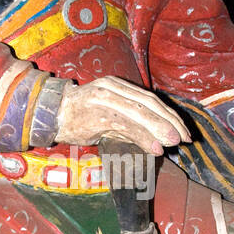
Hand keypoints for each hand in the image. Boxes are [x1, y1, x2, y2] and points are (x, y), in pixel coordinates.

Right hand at [55, 77, 189, 154]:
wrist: (48, 114)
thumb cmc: (78, 118)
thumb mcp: (107, 117)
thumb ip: (130, 125)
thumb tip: (156, 140)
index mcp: (117, 85)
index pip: (150, 98)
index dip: (169, 115)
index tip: (183, 131)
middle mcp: (113, 87)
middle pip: (149, 103)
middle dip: (170, 122)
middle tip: (185, 138)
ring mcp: (104, 99)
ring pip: (139, 113)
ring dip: (160, 129)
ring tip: (174, 143)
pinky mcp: (97, 114)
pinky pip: (126, 125)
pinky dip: (143, 137)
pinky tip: (155, 148)